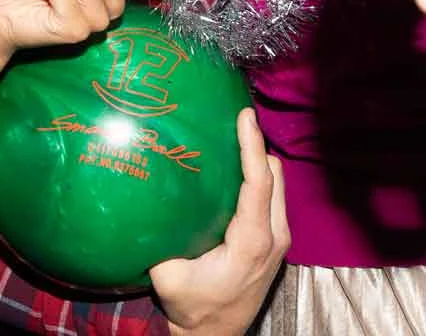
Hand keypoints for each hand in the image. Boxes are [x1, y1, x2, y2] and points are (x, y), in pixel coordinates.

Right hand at [149, 109, 288, 334]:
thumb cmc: (193, 308)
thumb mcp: (168, 276)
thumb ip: (161, 239)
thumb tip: (146, 197)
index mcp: (252, 242)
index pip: (259, 183)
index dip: (252, 146)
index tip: (245, 116)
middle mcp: (274, 236)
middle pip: (275, 175)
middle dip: (256, 146)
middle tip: (232, 121)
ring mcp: (280, 239)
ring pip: (278, 184)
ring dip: (259, 161)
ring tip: (234, 138)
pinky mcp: (276, 241)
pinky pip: (274, 197)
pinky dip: (260, 178)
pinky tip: (237, 169)